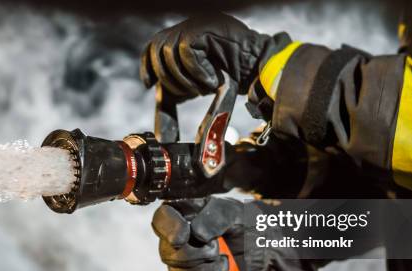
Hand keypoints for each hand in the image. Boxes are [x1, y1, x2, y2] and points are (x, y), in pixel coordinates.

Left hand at [140, 13, 289, 99]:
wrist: (264, 68)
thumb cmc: (237, 75)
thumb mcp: (201, 80)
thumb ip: (181, 84)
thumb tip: (162, 107)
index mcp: (189, 34)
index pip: (155, 44)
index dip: (148, 65)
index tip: (150, 84)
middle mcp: (191, 25)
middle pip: (158, 48)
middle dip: (168, 78)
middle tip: (190, 94)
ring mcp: (198, 22)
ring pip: (169, 51)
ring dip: (184, 78)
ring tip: (203, 87)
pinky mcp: (206, 26)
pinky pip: (185, 50)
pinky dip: (196, 71)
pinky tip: (212, 80)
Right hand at [151, 197, 323, 270]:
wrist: (256, 245)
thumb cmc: (239, 222)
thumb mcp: (232, 212)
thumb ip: (214, 217)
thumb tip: (196, 234)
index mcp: (180, 215)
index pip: (161, 220)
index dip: (169, 230)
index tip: (185, 236)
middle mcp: (173, 241)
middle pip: (170, 255)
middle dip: (198, 255)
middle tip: (219, 248)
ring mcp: (180, 266)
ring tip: (226, 262)